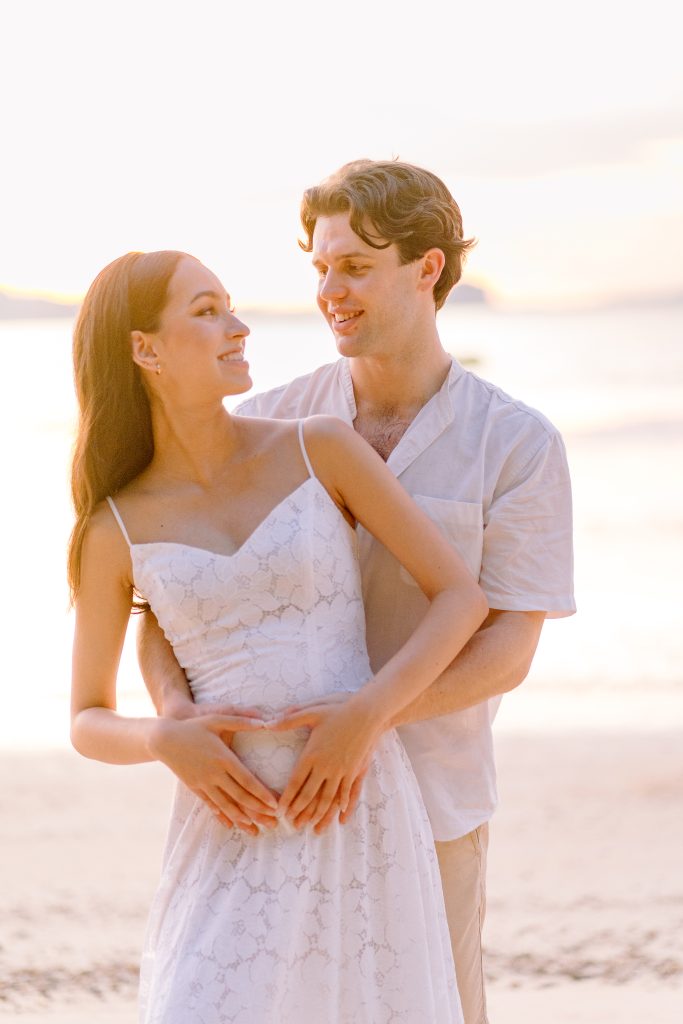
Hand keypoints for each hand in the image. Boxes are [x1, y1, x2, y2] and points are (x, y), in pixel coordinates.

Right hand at [150, 713, 278, 835]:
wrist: (164, 739)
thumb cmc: (194, 727)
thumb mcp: (218, 719)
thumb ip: (241, 720)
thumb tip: (265, 721)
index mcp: (223, 758)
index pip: (246, 780)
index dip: (261, 794)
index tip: (274, 805)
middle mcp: (214, 774)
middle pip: (239, 796)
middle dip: (258, 811)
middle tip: (273, 822)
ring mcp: (203, 783)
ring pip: (225, 805)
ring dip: (241, 818)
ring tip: (255, 830)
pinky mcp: (195, 787)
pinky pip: (210, 805)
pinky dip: (221, 816)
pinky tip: (230, 825)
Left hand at [267, 691, 387, 833]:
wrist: (367, 713)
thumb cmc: (338, 709)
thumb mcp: (311, 711)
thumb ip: (289, 719)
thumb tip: (267, 724)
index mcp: (312, 754)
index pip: (295, 782)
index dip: (287, 799)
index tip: (280, 811)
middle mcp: (326, 766)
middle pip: (310, 795)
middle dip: (300, 812)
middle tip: (292, 825)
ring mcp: (342, 770)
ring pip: (329, 799)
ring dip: (320, 814)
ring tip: (313, 828)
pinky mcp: (355, 770)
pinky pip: (349, 793)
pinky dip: (345, 806)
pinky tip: (342, 817)